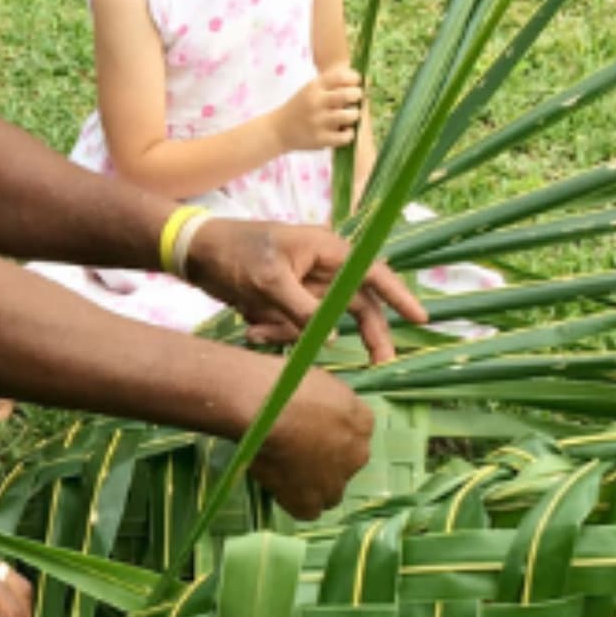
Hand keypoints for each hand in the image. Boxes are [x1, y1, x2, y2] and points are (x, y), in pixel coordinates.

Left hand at [182, 217, 426, 363]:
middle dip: (364, 334)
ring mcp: (306, 287)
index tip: (419, 318)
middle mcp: (324, 269)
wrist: (196, 254)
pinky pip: (296, 328)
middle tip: (377, 364)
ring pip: (323, 324)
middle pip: (359, 306)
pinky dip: (275, 332)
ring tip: (256, 327)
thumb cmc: (234, 253)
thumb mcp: (269, 282)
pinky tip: (248, 328)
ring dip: (295, 334)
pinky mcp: (288, 303)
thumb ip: (303, 309)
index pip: (373, 273)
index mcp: (328, 251)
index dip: (399, 296)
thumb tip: (333, 335)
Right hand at [250, 367, 375, 519]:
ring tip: (283, 473)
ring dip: (312, 486)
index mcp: (363, 421)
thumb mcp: (318, 382)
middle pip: (345, 465)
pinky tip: (276, 488)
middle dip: (326, 463)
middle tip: (295, 453)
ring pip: (329, 492)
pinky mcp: (311, 502)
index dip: (330, 436)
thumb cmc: (284, 384)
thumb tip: (313, 413)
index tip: (309, 432)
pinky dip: (293, 502)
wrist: (265, 409)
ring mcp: (336, 481)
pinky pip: (307, 510)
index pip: (354, 436)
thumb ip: (327, 403)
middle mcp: (358, 453)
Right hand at [273, 65, 364, 151]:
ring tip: (350, 117)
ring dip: (354, 115)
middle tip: (355, 100)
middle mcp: (316, 102)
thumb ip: (331, 85)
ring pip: (350, 115)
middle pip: (349, 94)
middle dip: (357, 96)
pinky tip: (345, 132)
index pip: (341, 76)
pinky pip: (345, 136)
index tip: (356, 83)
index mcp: (314, 87)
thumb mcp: (310, 90)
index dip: (355, 79)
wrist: (276, 131)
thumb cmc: (299, 108)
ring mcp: (318, 122)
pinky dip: (349, 134)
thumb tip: (364, 80)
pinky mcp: (320, 139)